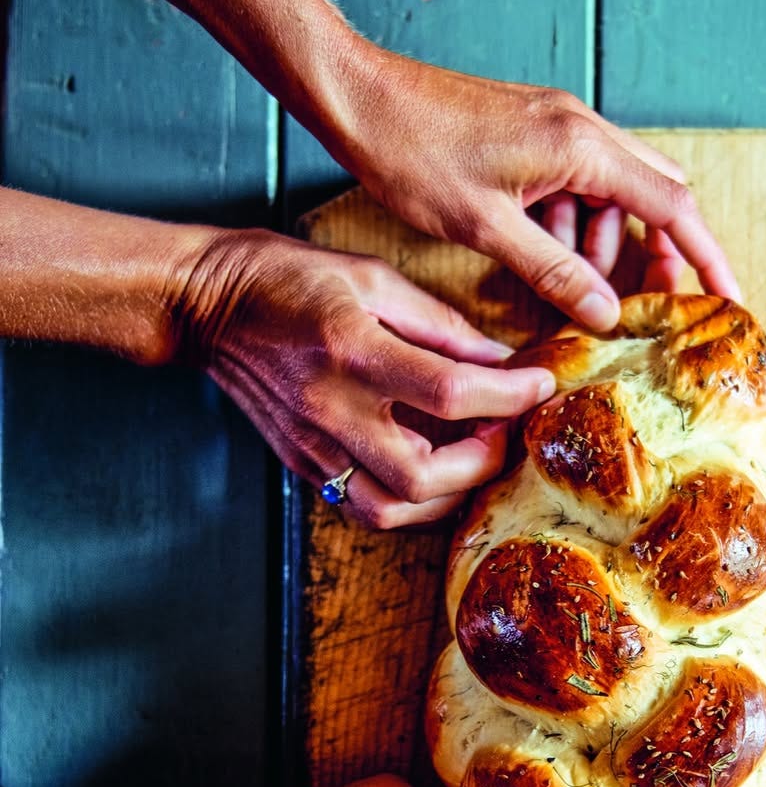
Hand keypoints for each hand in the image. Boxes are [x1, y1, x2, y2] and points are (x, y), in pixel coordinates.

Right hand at [175, 228, 556, 525]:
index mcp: (352, 350)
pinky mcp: (304, 464)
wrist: (207, 305)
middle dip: (483, 461)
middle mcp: (331, 408)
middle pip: (424, 475)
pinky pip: (366, 507)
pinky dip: (410, 501)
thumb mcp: (372, 279)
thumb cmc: (288, 280)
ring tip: (471, 456)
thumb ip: (442, 326)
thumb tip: (501, 361)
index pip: (450, 392)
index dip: (508, 395)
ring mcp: (314, 445)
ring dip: (447, 493)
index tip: (538, 385)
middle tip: (504, 430)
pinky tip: (432, 472)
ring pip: (392, 508)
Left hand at [337, 50, 740, 328]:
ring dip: (603, 245)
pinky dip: (570, 227)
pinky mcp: (534, 135)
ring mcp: (558, 128)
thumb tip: (607, 314)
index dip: (706, 257)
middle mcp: (581, 128)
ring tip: (570, 288)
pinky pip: (576, 186)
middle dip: (659, 253)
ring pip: (612, 195)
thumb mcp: (488, 229)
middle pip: (654, 194)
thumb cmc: (414, 154)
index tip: (727, 298)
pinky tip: (539, 255)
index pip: (672, 205)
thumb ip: (555, 273)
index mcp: (581, 146)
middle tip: (650, 306)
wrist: (360, 99)